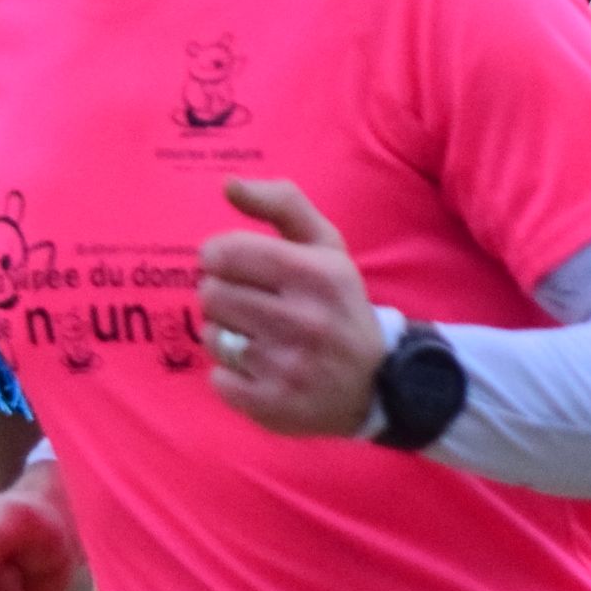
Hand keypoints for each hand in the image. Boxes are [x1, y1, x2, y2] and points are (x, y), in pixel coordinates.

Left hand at [196, 180, 387, 436]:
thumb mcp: (326, 246)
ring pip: (212, 336)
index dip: (218, 256)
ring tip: (256, 336)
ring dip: (226, 334)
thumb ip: (282, 204)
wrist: (378, 382)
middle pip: (212, 294)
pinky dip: (231, 374)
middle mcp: (304, 320)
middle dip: (222, 295)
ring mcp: (287, 367)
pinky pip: (218, 379)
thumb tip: (229, 184)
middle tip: (249, 303)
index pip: (227, 252)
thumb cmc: (338, 304)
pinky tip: (260, 369)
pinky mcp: (273, 405)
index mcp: (316, 274)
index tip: (232, 265)